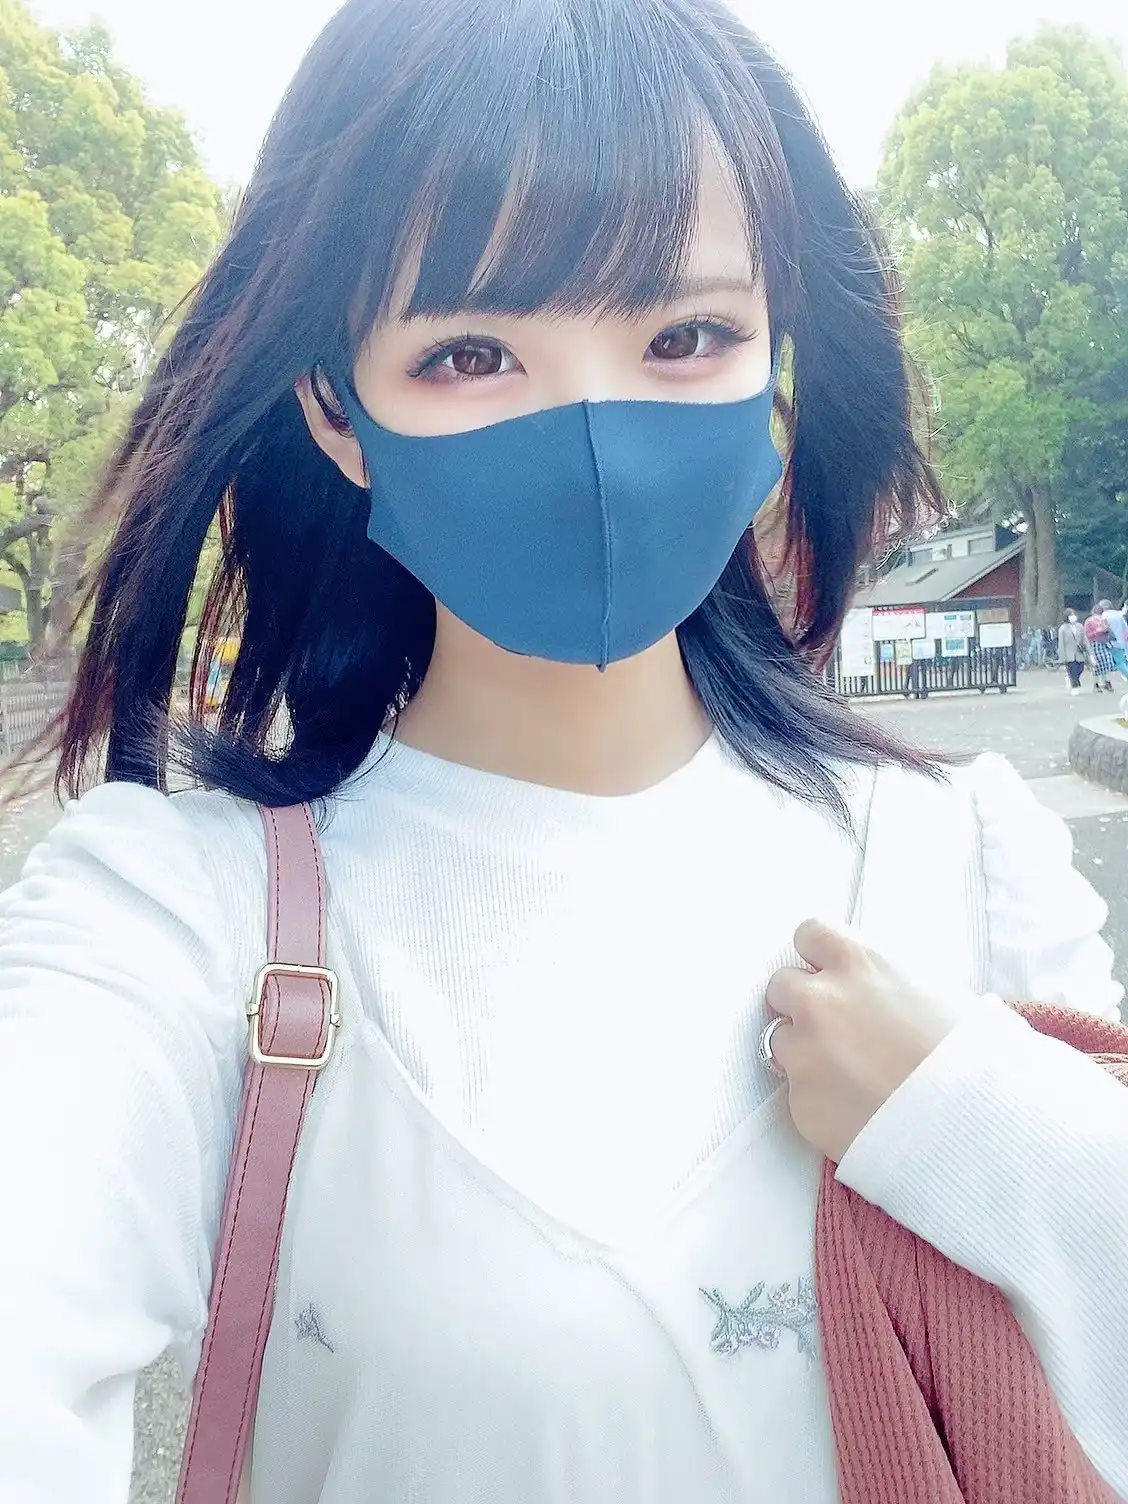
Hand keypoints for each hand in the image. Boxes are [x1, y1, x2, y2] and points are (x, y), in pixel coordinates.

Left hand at [764, 920, 967, 1162]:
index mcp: (857, 965)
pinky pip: (797, 1091)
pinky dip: (819, 1097)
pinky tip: (856, 1107)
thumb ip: (892, 981)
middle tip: (832, 1026)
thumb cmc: (969, 1058)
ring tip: (851, 1073)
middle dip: (801, 1002)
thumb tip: (879, 984)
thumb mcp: (941, 995)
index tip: (824, 970)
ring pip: (782, 1039)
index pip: (809, 934)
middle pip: (782, 985)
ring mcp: (803, 1053)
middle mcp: (819, 1002)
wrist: (968, 1129)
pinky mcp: (799, 1102)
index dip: (817, 955)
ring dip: (805, 1051)